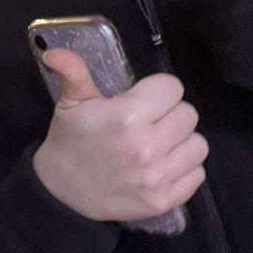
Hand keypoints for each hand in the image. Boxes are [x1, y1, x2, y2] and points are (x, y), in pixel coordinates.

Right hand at [33, 50, 207, 221]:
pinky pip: (197, 174)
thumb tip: (54, 51)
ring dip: (181, 142)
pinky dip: (184, 169)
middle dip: (170, 114)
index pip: (172, 88)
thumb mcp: (71, 102)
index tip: (143, 100)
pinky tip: (162, 166)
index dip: (158, 91)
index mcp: (127, 116)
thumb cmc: (71, 140)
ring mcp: (157, 176)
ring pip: (198, 145)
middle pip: (189, 114)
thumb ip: (72, 72)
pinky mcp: (164, 201)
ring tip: (159, 144)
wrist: (61, 192)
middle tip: (149, 122)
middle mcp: (147, 146)